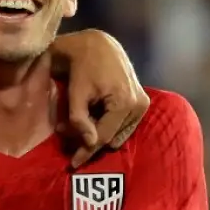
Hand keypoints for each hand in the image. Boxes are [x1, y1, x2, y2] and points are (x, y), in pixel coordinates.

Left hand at [53, 29, 149, 166]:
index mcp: (124, 103)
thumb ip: (79, 119)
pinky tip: (94, 114)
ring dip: (99, 131)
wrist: (97, 44)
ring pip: (118, 134)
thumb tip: (89, 143)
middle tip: (67, 130)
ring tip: (79, 119)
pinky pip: (123, 126)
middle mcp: (138, 105)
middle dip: (89, 138)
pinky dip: (108, 124)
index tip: (72, 165)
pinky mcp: (142, 103)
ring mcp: (143, 104)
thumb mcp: (76, 92)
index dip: (86, 152)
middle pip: (111, 138)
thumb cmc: (82, 66)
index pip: (103, 137)